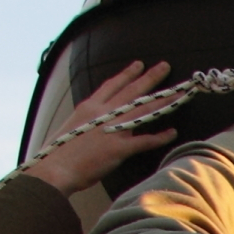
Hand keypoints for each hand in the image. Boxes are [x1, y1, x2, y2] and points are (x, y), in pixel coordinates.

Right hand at [17, 60, 173, 192]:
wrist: (53, 168)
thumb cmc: (59, 153)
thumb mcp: (73, 128)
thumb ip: (88, 122)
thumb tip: (96, 124)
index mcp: (89, 108)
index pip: (112, 85)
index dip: (127, 74)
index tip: (139, 64)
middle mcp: (103, 114)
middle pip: (132, 91)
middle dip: (150, 78)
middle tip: (165, 66)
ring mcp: (112, 130)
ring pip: (143, 111)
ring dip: (163, 101)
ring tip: (179, 92)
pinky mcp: (118, 148)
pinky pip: (144, 141)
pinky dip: (159, 137)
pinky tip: (172, 132)